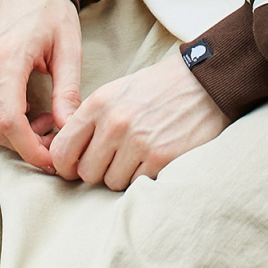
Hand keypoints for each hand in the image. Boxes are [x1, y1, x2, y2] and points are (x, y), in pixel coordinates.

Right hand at [0, 0, 82, 170]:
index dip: (30, 149)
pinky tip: (28, 113)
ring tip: (44, 122)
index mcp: (7, 58)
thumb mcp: (69, 49)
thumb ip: (68, 92)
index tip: (53, 159)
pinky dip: (1, 124)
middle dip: (24, 146)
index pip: (8, 121)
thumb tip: (68, 130)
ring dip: (12, 137)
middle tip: (55, 139)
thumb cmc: (52, 12)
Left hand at [47, 54, 225, 190]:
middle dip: (98, 171)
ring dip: (122, 175)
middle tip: (114, 160)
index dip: (64, 165)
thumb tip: (66, 152)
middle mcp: (115, 123)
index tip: (73, 168)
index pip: (63, 149)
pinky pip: (137, 184)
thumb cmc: (157, 89)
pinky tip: (154, 158)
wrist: (204, 83)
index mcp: (99, 104)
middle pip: (87, 172)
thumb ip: (90, 119)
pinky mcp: (160, 158)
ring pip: (111, 182)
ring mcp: (138, 142)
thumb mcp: (116, 92)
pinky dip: (144, 177)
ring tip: (138, 156)